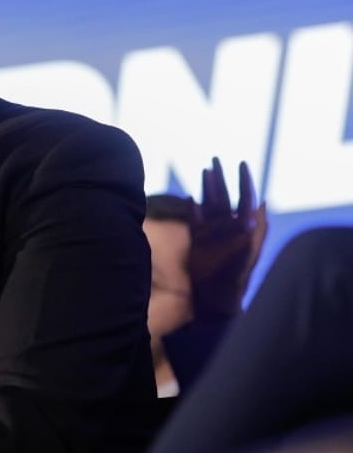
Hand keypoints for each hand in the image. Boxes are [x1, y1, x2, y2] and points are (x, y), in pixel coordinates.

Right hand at [187, 158, 265, 318]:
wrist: (216, 294)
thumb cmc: (235, 274)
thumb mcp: (249, 250)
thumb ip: (255, 228)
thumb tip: (261, 205)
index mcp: (242, 226)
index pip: (245, 198)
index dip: (244, 181)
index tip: (242, 164)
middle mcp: (227, 226)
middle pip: (224, 195)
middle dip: (222, 177)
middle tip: (216, 158)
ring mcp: (211, 232)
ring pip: (209, 203)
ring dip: (207, 187)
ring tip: (206, 170)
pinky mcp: (197, 239)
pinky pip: (194, 219)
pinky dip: (192, 208)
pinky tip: (191, 198)